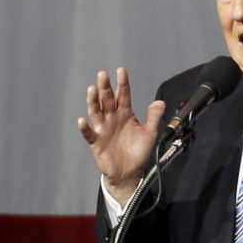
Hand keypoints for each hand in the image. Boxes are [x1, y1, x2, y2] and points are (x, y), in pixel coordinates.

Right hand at [77, 67, 165, 204]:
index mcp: (125, 113)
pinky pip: (89, 133)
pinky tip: (82, 121)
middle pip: (107, 99)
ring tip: (92, 89)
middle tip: (103, 74)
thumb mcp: (150, 133)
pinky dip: (85, 127)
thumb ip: (153, 118)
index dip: (122, 83)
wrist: (130, 172)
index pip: (123, 95)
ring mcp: (103, 128)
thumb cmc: (138, 151)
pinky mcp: (96, 142)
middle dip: (105, 87)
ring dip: (93, 101)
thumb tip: (160, 102)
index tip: (121, 70)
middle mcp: (112, 118)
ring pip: (96, 112)